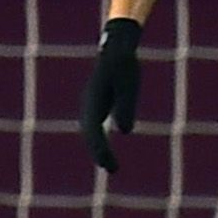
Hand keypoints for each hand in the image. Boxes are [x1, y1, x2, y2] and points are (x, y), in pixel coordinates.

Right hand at [81, 18, 142, 172]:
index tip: (109, 164)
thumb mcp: (128, 84)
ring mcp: (90, 105)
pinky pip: (94, 128)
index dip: (101, 149)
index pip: (94, 131)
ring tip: (110, 166)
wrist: (115, 48)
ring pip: (90, 132)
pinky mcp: (97, 105)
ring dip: (98, 149)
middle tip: (111, 169)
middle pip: (90, 134)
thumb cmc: (124, 65)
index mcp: (94, 99)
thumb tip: (125, 131)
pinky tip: (106, 152)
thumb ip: (126, 106)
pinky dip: (99, 141)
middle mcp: (88, 104)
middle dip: (99, 152)